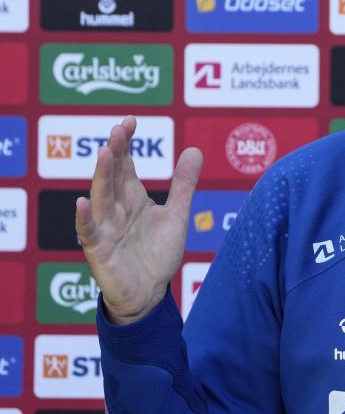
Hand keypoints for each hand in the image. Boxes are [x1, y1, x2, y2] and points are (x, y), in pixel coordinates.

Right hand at [75, 116, 203, 324]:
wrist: (150, 293)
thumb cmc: (157, 254)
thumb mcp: (176, 215)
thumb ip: (183, 185)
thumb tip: (194, 149)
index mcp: (132, 197)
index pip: (126, 165)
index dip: (126, 143)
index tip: (130, 120)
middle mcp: (116, 209)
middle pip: (113, 176)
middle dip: (115, 153)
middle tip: (118, 130)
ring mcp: (105, 228)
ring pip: (100, 198)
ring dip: (101, 176)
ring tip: (104, 153)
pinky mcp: (99, 251)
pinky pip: (89, 233)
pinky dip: (83, 218)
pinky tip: (81, 202)